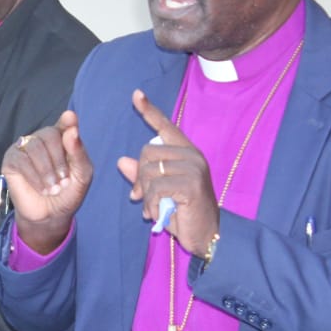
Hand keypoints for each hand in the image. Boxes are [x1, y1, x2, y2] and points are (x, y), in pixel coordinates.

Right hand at [2, 109, 92, 253]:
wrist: (50, 216)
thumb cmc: (67, 194)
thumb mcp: (82, 176)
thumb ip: (79, 154)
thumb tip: (72, 131)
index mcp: (63, 140)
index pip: (65, 124)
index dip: (67, 121)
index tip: (70, 118)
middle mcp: (43, 139)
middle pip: (49, 135)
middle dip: (59, 160)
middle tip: (64, 182)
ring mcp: (25, 148)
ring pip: (34, 147)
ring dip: (46, 171)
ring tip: (53, 188)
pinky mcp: (11, 160)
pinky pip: (21, 160)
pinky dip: (34, 177)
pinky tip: (41, 189)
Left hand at [116, 89, 219, 258]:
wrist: (208, 236)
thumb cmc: (184, 213)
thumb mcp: (159, 193)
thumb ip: (142, 175)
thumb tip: (122, 161)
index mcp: (185, 152)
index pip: (165, 127)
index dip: (149, 111)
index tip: (135, 94)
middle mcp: (191, 155)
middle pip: (146, 153)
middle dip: (138, 178)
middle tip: (140, 197)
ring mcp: (193, 168)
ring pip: (148, 171)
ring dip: (144, 195)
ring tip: (152, 208)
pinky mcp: (191, 183)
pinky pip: (155, 187)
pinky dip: (150, 203)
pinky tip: (155, 214)